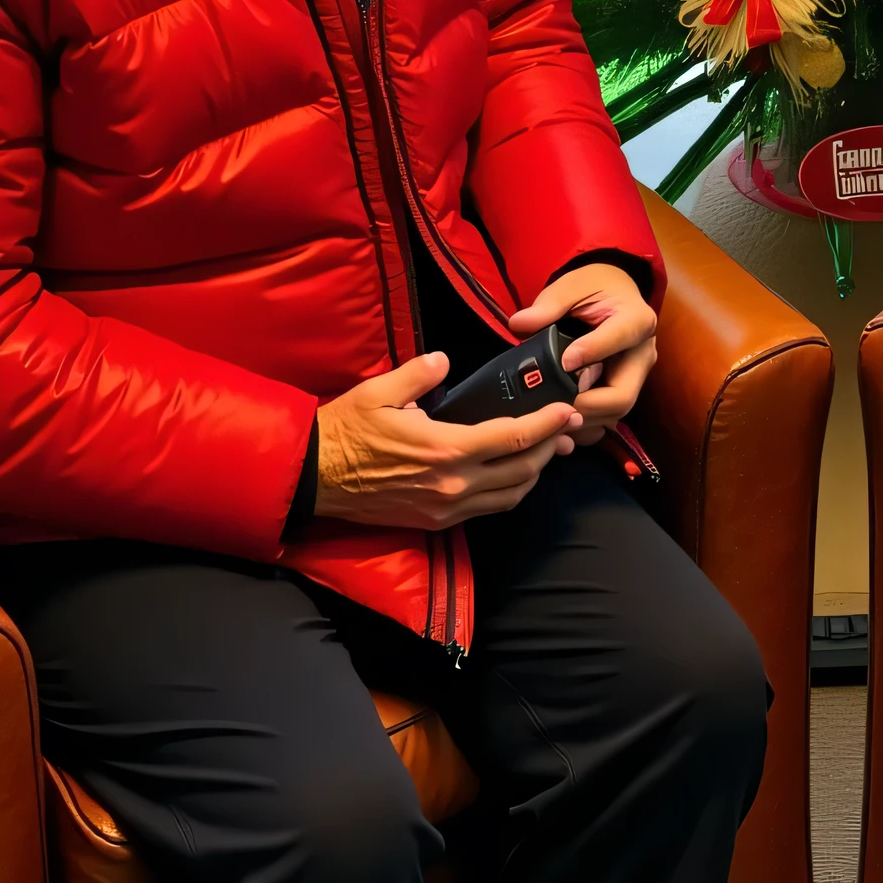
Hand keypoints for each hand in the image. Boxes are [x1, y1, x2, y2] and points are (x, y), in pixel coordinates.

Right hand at [313, 352, 582, 527]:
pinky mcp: (435, 522)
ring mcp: (445, 509)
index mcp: (446, 450)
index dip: (547, 425)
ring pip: (509, 497)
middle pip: (522, 472)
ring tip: (546, 449)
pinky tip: (510, 473)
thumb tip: (445, 360)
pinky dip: (508, 492)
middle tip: (566, 427)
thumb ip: (420, 373)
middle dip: (550, 449)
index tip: (568, 410)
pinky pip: (486, 510)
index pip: (514, 439)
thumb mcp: (381, 390)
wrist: (314, 478)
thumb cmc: (347, 431)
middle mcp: (453, 486)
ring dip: (533, 474)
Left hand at [512, 261, 656, 446]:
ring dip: (582, 420)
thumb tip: (518, 324)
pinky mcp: (623, 392)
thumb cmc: (594, 287)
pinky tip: (559, 421)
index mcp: (636, 318)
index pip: (620, 338)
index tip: (565, 362)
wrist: (613, 293)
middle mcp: (642, 354)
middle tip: (553, 405)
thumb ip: (548, 304)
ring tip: (549, 416)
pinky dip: (584, 426)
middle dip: (586, 406)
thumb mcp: (572, 286)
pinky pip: (608, 420)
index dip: (593, 352)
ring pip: (615, 415)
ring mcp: (635, 378)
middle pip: (622, 395)